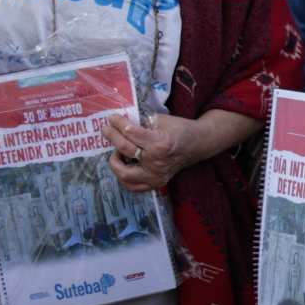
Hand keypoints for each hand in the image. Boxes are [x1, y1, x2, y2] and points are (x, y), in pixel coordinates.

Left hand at [101, 109, 260, 192]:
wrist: (198, 145)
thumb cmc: (180, 129)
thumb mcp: (161, 120)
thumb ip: (141, 122)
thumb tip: (120, 122)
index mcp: (158, 143)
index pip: (130, 132)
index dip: (118, 123)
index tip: (111, 117)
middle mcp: (156, 162)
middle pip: (125, 149)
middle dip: (112, 136)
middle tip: (106, 129)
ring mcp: (156, 176)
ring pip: (125, 174)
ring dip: (116, 162)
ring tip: (116, 151)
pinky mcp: (157, 183)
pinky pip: (135, 186)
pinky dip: (126, 177)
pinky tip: (124, 165)